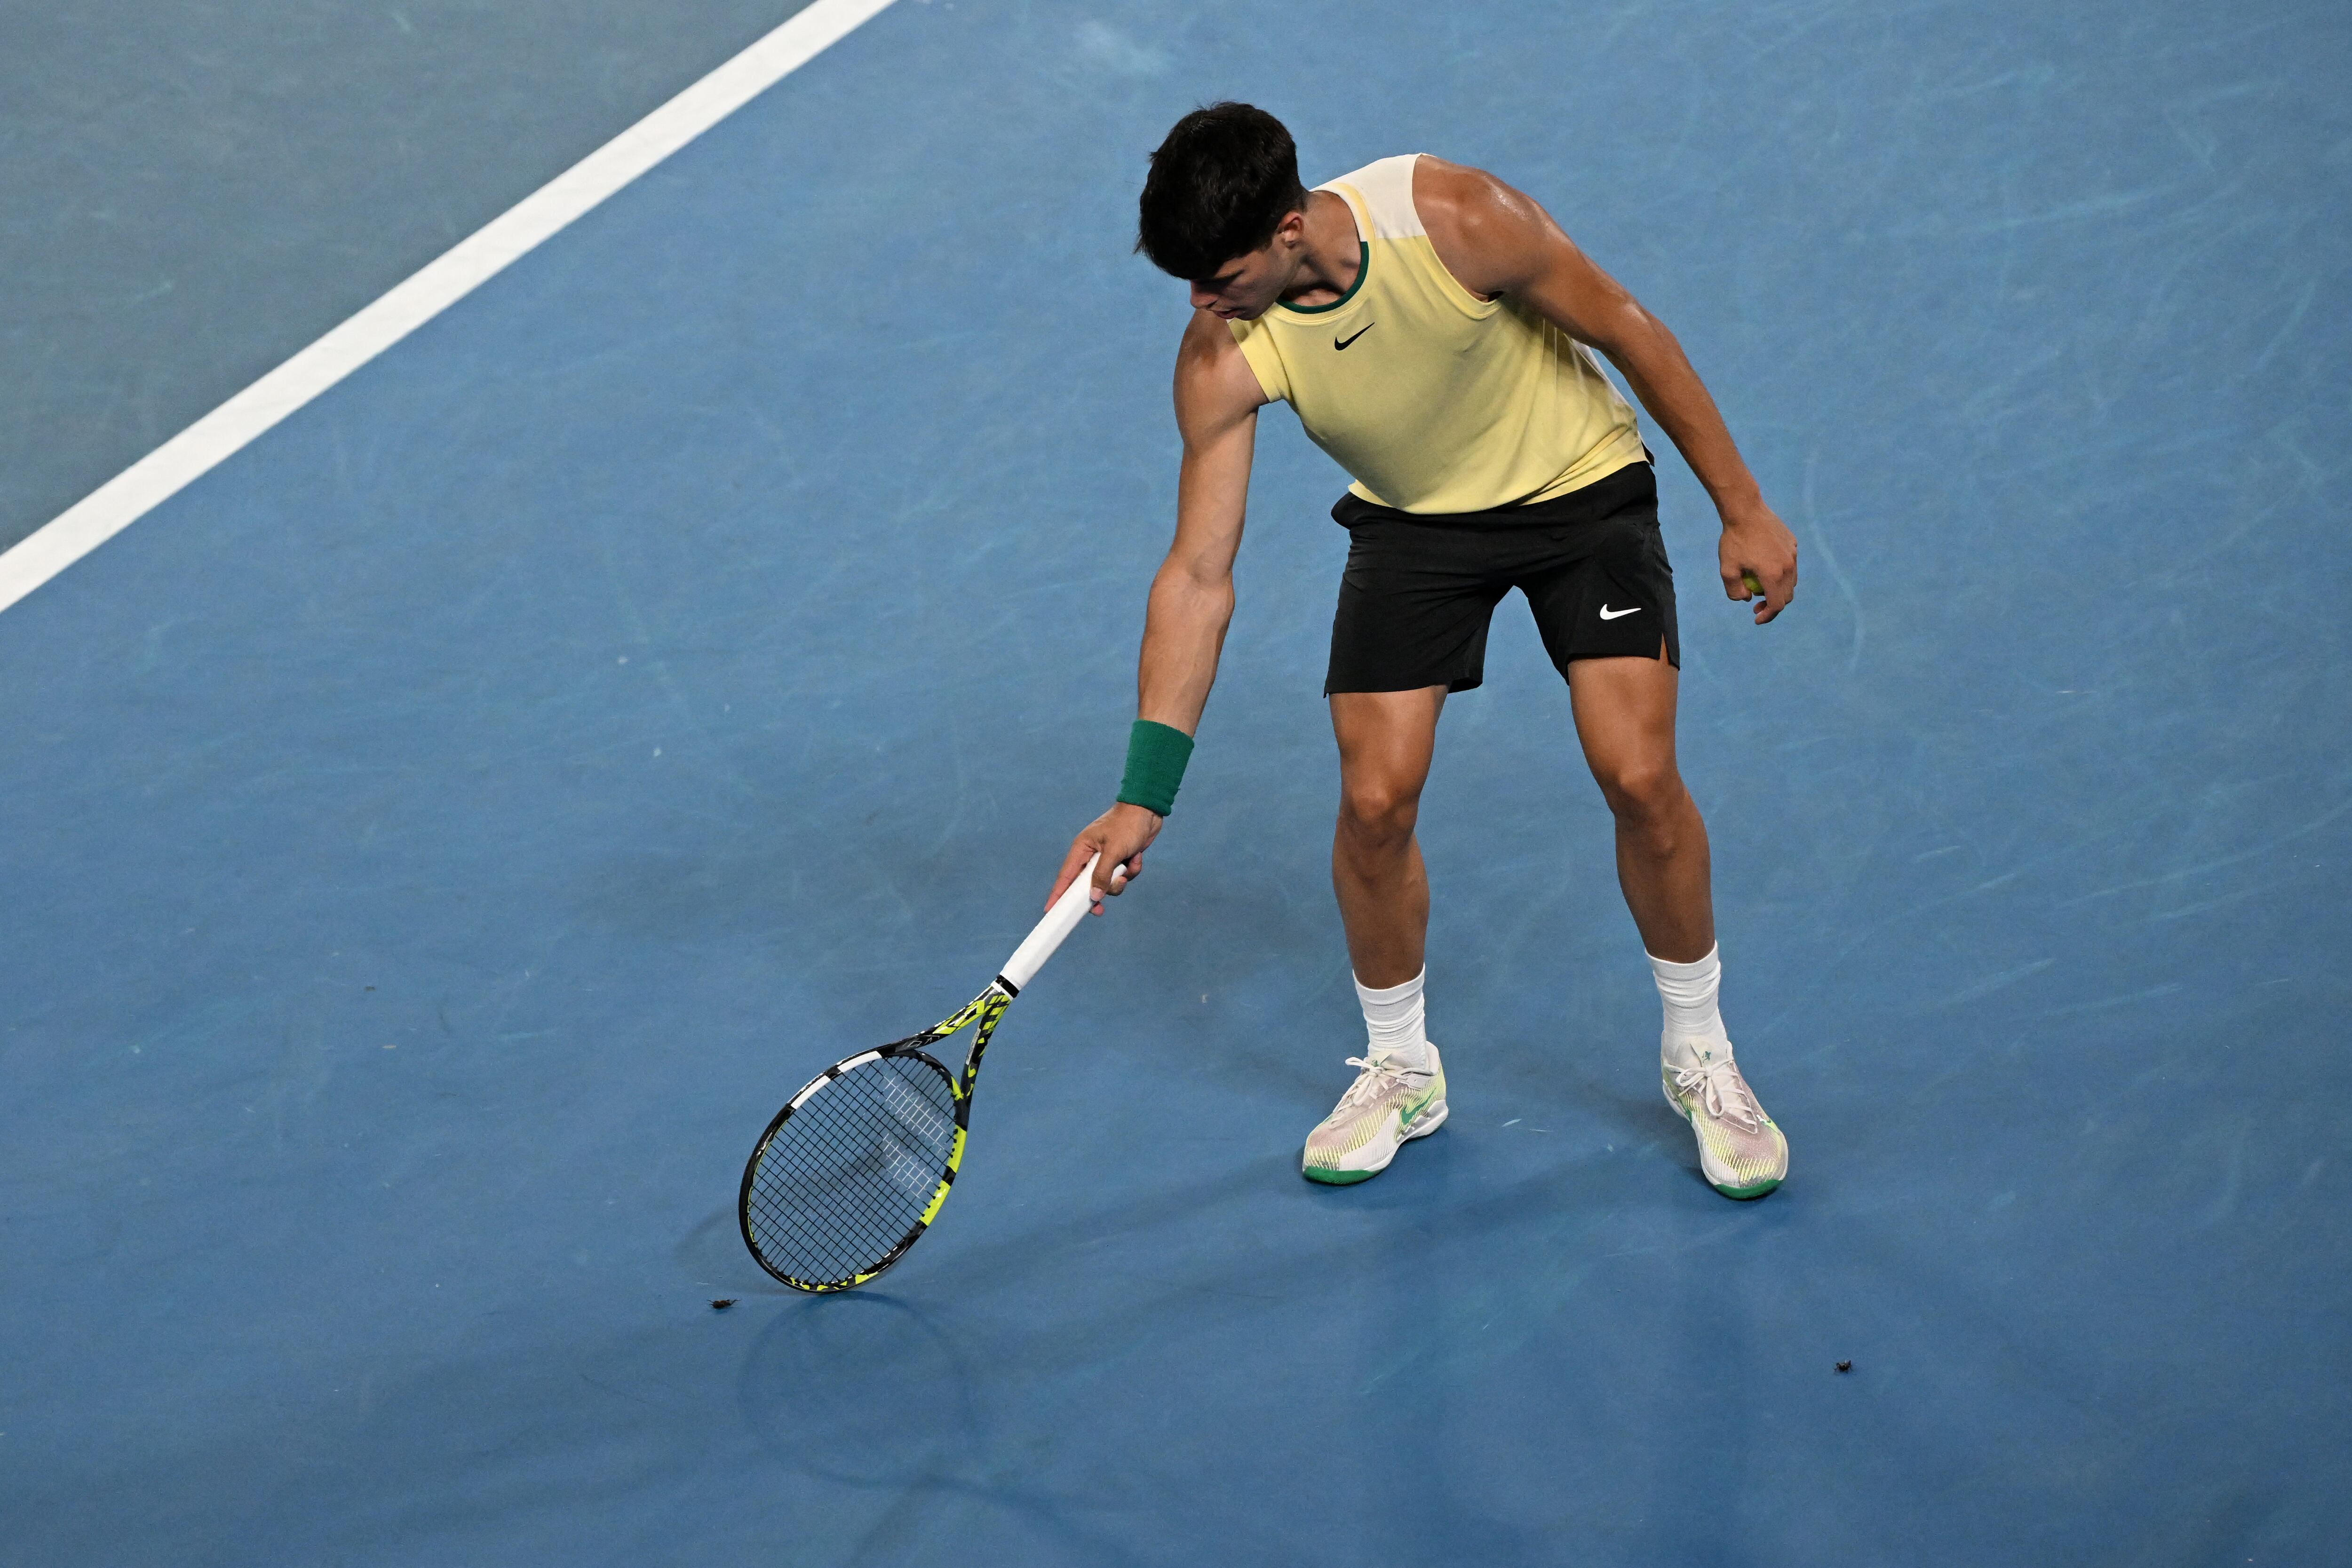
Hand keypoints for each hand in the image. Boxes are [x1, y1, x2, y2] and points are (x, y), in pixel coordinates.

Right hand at [1049, 802, 1160, 914]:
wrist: (1148, 811)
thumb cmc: (1127, 825)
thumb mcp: (1114, 851)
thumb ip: (1102, 875)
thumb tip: (1094, 896)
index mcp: (1082, 849)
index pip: (1065, 876)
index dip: (1057, 894)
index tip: (1049, 911)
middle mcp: (1091, 855)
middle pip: (1087, 885)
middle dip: (1097, 894)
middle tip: (1100, 911)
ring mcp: (1106, 859)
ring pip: (1108, 884)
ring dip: (1120, 881)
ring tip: (1129, 866)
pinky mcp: (1120, 861)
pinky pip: (1122, 877)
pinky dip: (1131, 871)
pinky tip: (1137, 857)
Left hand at [1719, 500, 1797, 624]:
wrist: (1745, 510)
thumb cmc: (1734, 540)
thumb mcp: (1727, 569)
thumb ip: (1735, 590)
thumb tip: (1746, 599)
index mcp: (1773, 575)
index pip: (1776, 605)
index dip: (1767, 616)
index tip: (1756, 618)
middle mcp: (1788, 566)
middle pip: (1786, 596)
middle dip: (1772, 604)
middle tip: (1756, 604)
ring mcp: (1793, 554)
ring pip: (1790, 581)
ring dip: (1777, 589)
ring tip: (1759, 585)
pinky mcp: (1793, 544)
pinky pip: (1790, 565)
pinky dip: (1780, 572)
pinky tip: (1763, 565)